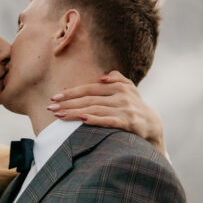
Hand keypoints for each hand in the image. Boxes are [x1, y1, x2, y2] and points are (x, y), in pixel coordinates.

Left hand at [48, 70, 165, 154]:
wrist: (152, 125)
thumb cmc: (134, 105)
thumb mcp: (128, 89)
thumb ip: (117, 79)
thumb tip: (102, 77)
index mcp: (117, 86)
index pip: (89, 88)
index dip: (71, 93)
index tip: (54, 97)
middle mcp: (121, 96)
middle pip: (89, 99)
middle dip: (67, 103)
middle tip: (50, 108)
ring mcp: (125, 110)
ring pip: (95, 110)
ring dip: (75, 112)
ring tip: (59, 115)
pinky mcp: (129, 123)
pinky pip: (109, 121)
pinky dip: (95, 120)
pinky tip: (82, 120)